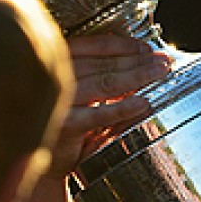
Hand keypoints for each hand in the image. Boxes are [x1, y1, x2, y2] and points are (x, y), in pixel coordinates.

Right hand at [50, 34, 170, 175]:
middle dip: (137, 60)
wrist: (38, 156)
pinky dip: (124, 107)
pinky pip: (100, 114)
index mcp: (55, 59)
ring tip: (159, 73)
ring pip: (105, 83)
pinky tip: (144, 103)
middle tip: (162, 60)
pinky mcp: (65, 125)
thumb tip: (134, 60)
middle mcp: (54, 76)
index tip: (146, 47)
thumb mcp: (74, 89)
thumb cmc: (59, 118)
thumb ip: (96, 72)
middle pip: (104, 63)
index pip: (93, 45)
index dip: (123, 45)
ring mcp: (59, 100)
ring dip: (137, 76)